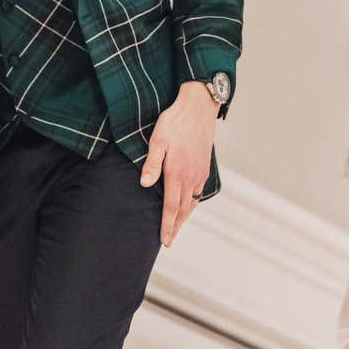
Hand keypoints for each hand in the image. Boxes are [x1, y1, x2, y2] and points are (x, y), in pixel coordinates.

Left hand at [140, 81, 218, 247]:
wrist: (199, 107)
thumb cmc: (176, 121)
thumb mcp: (158, 140)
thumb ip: (152, 164)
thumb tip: (144, 184)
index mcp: (177, 173)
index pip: (170, 207)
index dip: (167, 226)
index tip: (164, 241)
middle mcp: (191, 176)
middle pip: (183, 210)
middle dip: (175, 227)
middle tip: (169, 241)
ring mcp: (200, 172)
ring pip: (192, 202)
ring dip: (184, 217)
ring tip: (177, 227)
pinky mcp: (204, 166)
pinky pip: (199, 191)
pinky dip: (192, 203)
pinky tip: (188, 204)